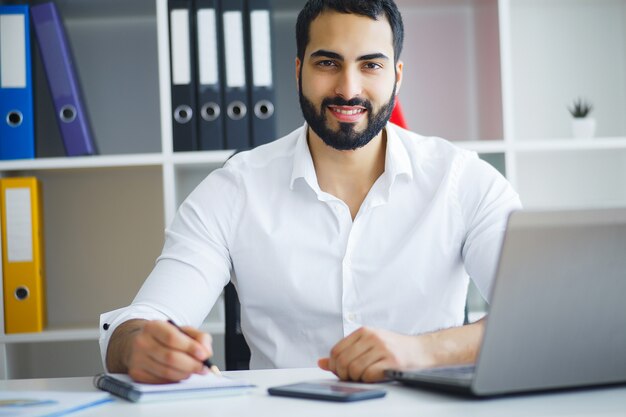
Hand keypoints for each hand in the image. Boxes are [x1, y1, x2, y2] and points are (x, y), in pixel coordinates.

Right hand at [112, 319, 213, 383]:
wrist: (140, 343)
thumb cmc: (165, 337)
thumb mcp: (184, 331)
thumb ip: (200, 338)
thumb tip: (206, 352)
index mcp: (153, 326)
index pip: (172, 338)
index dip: (190, 348)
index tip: (203, 355)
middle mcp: (142, 342)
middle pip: (170, 357)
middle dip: (191, 365)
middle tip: (203, 368)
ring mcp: (137, 359)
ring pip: (166, 372)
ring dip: (185, 373)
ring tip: (193, 370)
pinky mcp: (137, 373)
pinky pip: (161, 381)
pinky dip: (175, 379)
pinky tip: (180, 373)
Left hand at [318, 327, 432, 382]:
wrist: (422, 350)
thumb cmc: (394, 349)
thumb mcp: (368, 345)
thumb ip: (345, 352)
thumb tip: (322, 362)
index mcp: (363, 332)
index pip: (336, 351)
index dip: (335, 365)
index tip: (342, 371)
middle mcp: (372, 337)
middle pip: (343, 361)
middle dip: (344, 374)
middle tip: (352, 377)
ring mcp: (382, 348)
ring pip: (354, 369)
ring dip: (357, 378)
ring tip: (365, 376)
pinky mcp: (392, 361)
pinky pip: (369, 375)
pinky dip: (368, 379)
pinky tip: (375, 375)